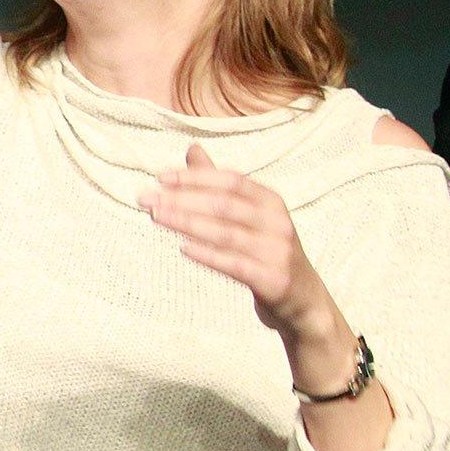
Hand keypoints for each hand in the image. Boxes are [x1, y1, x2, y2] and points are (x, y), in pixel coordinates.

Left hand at [140, 144, 334, 338]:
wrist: (304, 302)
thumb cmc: (266, 250)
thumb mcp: (250, 215)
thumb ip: (220, 185)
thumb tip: (192, 148)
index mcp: (270, 201)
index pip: (230, 181)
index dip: (194, 177)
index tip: (160, 178)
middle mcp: (277, 223)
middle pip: (224, 205)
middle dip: (181, 199)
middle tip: (145, 198)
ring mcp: (278, 252)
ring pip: (225, 233)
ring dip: (187, 223)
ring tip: (156, 217)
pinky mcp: (274, 280)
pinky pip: (235, 265)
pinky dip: (208, 255)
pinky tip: (183, 249)